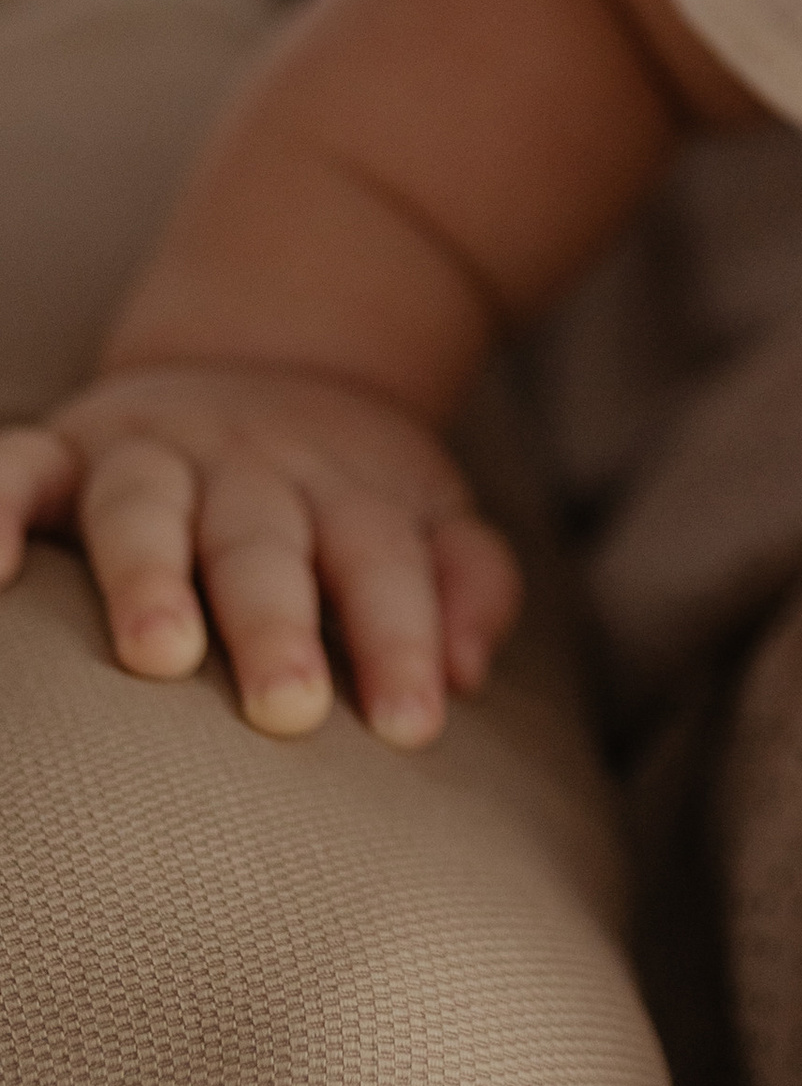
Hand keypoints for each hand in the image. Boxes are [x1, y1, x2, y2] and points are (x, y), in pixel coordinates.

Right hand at [0, 361, 518, 747]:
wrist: (273, 359)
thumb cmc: (347, 493)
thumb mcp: (430, 515)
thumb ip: (468, 582)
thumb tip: (472, 672)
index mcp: (346, 491)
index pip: (381, 563)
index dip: (402, 640)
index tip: (414, 727)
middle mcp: (247, 467)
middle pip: (264, 545)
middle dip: (275, 625)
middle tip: (289, 710)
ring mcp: (153, 454)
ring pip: (147, 506)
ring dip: (151, 574)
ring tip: (159, 654)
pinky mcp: (66, 449)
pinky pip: (20, 468)